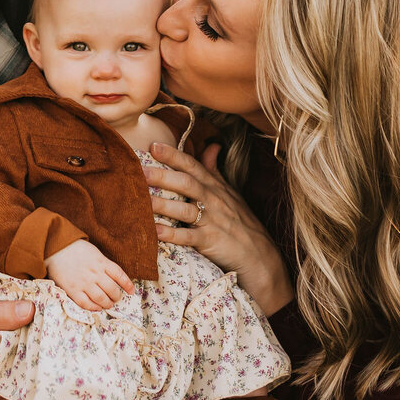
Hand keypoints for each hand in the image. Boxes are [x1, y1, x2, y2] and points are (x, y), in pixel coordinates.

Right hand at [45, 239, 132, 310]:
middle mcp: (95, 273)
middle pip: (112, 290)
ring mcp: (84, 282)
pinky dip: (94, 307)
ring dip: (107, 304)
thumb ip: (103, 264)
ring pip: (102, 299)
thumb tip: (113, 277)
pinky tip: (97, 307)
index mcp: (101, 262)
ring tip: (108, 304)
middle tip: (116, 298)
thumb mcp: (94, 252)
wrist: (55, 249)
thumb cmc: (76, 250)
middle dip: (117, 297)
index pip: (120, 275)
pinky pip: (86, 303)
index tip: (131, 291)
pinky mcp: (73, 290)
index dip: (127, 285)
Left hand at [145, 141, 293, 315]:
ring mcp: (212, 221)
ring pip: (185, 209)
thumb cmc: (240, 221)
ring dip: (162, 204)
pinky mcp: (210, 241)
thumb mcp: (230, 192)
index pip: (192, 166)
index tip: (153, 145)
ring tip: (141, 200)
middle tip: (140, 170)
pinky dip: (171, 234)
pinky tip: (155, 231)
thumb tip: (211, 145)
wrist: (259, 254)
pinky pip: (188, 237)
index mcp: (214, 187)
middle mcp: (213, 200)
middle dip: (162, 176)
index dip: (173, 155)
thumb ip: (214, 170)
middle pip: (186, 184)